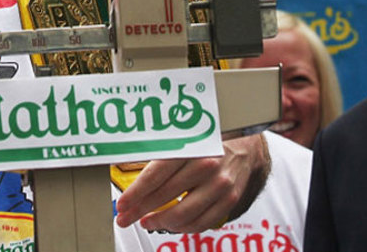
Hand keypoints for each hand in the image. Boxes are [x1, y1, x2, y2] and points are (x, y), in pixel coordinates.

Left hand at [114, 134, 269, 231]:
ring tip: (146, 221)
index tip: (122, 205)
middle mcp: (207, 165)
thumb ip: (159, 154)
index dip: (135, 193)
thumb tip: (125, 167)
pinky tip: (170, 224)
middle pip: (165, 196)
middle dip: (140, 210)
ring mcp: (220, 185)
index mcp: (191, 147)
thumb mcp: (183, 139)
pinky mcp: (229, 200)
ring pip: (183, 215)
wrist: (244, 147)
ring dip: (160, 222)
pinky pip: (201, 222)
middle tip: (125, 217)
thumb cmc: (207, 143)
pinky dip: (182, 227)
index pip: (156, 175)